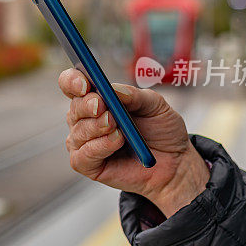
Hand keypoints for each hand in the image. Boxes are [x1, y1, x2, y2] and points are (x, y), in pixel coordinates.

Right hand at [58, 68, 208, 217]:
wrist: (174, 162)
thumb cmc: (161, 131)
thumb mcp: (155, 105)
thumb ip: (134, 95)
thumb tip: (112, 90)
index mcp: (95, 98)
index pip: (71, 84)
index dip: (72, 81)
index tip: (85, 83)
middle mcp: (84, 119)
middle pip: (74, 107)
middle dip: (88, 105)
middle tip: (103, 106)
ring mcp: (83, 143)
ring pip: (78, 132)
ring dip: (97, 127)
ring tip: (119, 129)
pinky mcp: (87, 165)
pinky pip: (82, 155)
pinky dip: (99, 147)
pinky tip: (117, 142)